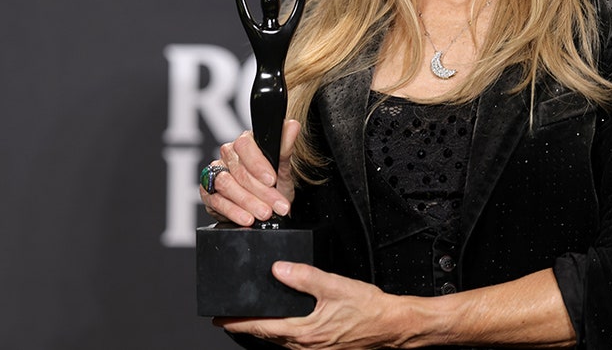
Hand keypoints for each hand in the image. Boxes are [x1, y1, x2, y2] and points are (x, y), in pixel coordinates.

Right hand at [200, 119, 300, 224]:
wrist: (268, 203)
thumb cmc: (274, 181)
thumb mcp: (284, 167)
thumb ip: (285, 147)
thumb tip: (292, 125)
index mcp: (245, 142)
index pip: (245, 145)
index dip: (258, 164)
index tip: (272, 179)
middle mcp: (227, 155)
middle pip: (239, 171)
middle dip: (261, 191)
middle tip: (277, 205)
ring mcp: (216, 173)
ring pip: (226, 185)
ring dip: (247, 202)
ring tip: (264, 213)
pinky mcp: (208, 192)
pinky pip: (216, 201)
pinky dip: (233, 211)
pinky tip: (247, 218)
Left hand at [216, 262, 407, 349]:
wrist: (390, 325)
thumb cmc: (368, 309)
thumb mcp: (334, 286)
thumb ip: (304, 276)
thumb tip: (279, 269)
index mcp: (304, 331)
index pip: (261, 328)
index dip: (238, 323)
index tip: (220, 320)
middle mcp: (305, 343)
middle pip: (267, 335)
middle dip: (247, 326)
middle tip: (229, 317)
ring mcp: (314, 346)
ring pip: (280, 338)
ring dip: (264, 329)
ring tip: (251, 318)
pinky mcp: (322, 344)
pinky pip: (293, 339)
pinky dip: (281, 330)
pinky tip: (284, 321)